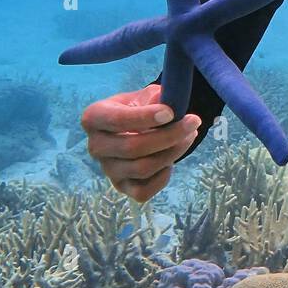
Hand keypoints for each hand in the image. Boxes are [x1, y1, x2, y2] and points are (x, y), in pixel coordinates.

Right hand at [80, 85, 200, 202]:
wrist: (138, 127)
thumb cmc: (141, 107)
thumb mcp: (146, 95)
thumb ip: (156, 98)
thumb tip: (169, 106)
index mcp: (94, 118)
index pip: (117, 120)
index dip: (145, 117)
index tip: (172, 113)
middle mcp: (95, 146)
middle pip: (132, 148)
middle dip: (168, 135)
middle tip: (193, 122)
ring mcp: (107, 169)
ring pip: (142, 169)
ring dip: (172, 152)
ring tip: (189, 136)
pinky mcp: (121, 187)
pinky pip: (143, 191)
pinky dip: (163, 176)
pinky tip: (171, 160)